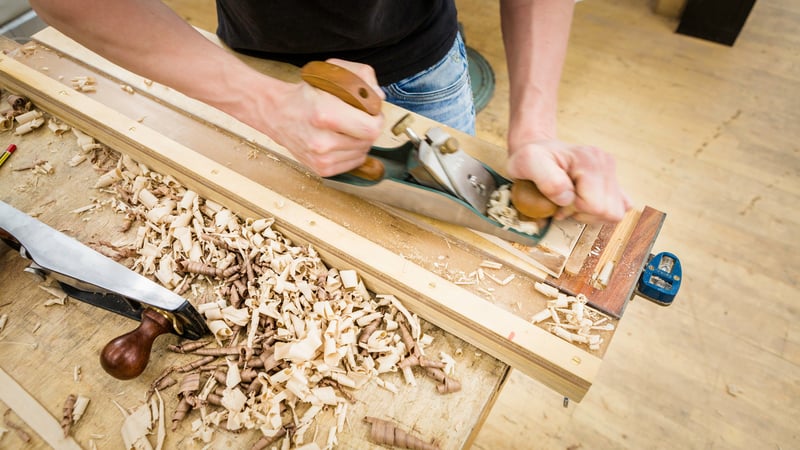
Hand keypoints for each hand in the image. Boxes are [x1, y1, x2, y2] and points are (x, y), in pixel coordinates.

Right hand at [239, 59, 384, 176]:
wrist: (278, 113)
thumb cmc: (307, 93)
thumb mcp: (333, 73)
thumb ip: (362, 77)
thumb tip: (380, 98)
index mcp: (325, 114)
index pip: (371, 128)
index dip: (377, 118)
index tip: (370, 112)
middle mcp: (321, 141)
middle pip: (369, 141)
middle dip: (368, 128)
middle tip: (355, 117)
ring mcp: (320, 158)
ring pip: (362, 153)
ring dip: (359, 140)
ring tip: (344, 128)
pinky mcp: (320, 169)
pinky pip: (353, 163)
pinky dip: (351, 152)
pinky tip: (339, 139)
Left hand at [506, 139, 631, 222]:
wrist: (539, 150)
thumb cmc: (532, 157)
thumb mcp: (528, 163)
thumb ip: (547, 180)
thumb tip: (568, 198)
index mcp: (588, 159)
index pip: (596, 205)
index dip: (575, 210)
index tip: (558, 202)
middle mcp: (605, 163)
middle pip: (609, 212)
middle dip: (584, 214)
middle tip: (564, 203)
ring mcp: (611, 171)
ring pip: (614, 213)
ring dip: (591, 214)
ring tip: (572, 202)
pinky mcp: (613, 181)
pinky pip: (620, 208)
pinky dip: (600, 212)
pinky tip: (584, 203)